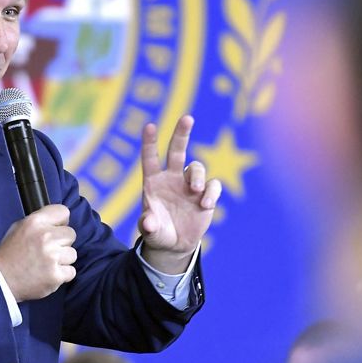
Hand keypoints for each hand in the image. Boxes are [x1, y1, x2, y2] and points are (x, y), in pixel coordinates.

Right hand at [0, 204, 77, 301]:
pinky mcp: (56, 275)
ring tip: (46, 264)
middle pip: (71, 234)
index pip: (63, 212)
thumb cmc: (9, 255)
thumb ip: (39, 223)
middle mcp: (45, 237)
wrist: (0, 280)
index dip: (61, 222)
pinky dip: (62, 275)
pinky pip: (71, 271)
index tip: (57, 229)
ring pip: (73, 254)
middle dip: (62, 242)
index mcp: (34, 222)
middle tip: (49, 250)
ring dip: (62, 260)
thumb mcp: (18, 228)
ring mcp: (52, 257)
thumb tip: (58, 222)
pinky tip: (48, 274)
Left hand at [138, 115, 221, 272]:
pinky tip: (205, 205)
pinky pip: (213, 185)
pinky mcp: (206, 194)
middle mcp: (172, 178)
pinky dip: (211, 192)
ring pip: (196, 167)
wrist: (175, 244)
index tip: (149, 126)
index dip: (150, 142)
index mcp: (153, 182)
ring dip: (196, 176)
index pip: (150, 158)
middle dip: (182, 133)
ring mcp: (189, 185)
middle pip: (177, 150)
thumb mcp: (151, 232)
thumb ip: (148, 226)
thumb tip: (148, 222)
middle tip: (187, 118)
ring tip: (195, 191)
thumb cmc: (158, 232)